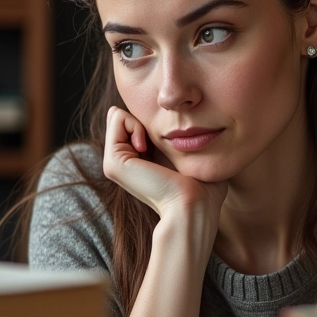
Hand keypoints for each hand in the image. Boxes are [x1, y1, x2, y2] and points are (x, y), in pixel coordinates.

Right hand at [103, 106, 227, 220]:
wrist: (194, 204)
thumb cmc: (204, 184)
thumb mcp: (193, 152)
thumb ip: (182, 136)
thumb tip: (189, 112)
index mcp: (140, 160)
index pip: (135, 118)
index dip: (153, 119)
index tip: (169, 141)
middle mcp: (125, 162)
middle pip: (123, 116)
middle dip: (143, 118)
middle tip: (159, 144)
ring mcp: (115, 163)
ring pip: (117, 115)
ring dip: (140, 122)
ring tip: (151, 146)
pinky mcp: (113, 162)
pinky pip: (117, 118)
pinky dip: (134, 123)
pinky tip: (144, 146)